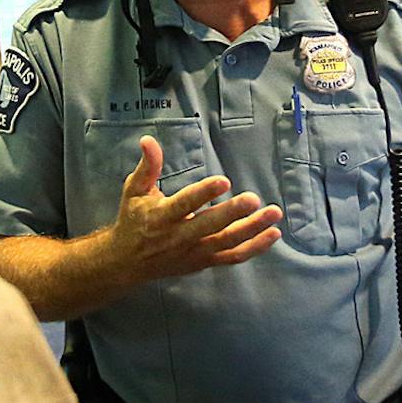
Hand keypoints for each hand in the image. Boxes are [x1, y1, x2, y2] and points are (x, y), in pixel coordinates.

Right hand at [104, 135, 282, 285]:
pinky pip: (233, 257)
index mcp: (161, 217)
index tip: (224, 181)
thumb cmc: (133, 220)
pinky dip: (255, 247)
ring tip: (274, 213)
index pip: (185, 204)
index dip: (204, 193)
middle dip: (233, 213)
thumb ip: (147, 166)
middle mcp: (179, 237)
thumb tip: (148, 140)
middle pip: (210, 226)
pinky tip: (273, 233)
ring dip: (252, 229)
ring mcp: (194, 252)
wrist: (127, 263)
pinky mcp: (205, 262)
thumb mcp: (134, 191)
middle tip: (254, 198)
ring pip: (227, 242)